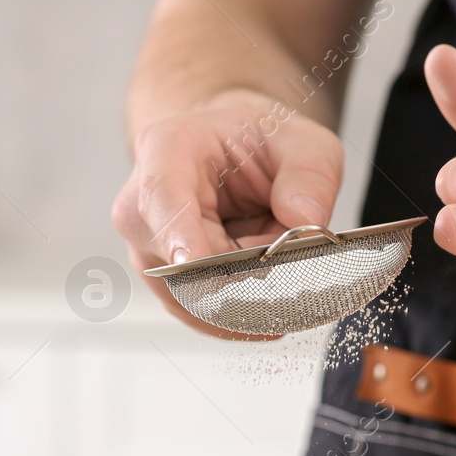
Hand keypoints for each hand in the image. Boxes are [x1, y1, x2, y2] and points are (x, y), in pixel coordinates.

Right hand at [112, 88, 345, 338]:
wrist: (234, 154)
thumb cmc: (259, 142)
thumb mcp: (303, 142)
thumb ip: (310, 174)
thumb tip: (305, 220)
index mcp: (168, 150)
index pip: (162, 196)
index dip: (178, 233)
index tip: (195, 262)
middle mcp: (144, 207)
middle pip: (185, 263)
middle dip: (245, 275)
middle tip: (294, 267)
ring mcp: (150, 252)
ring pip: (195, 297)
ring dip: (246, 294)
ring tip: (280, 268)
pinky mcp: (166, 286)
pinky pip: (201, 314)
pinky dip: (240, 312)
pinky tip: (268, 292)